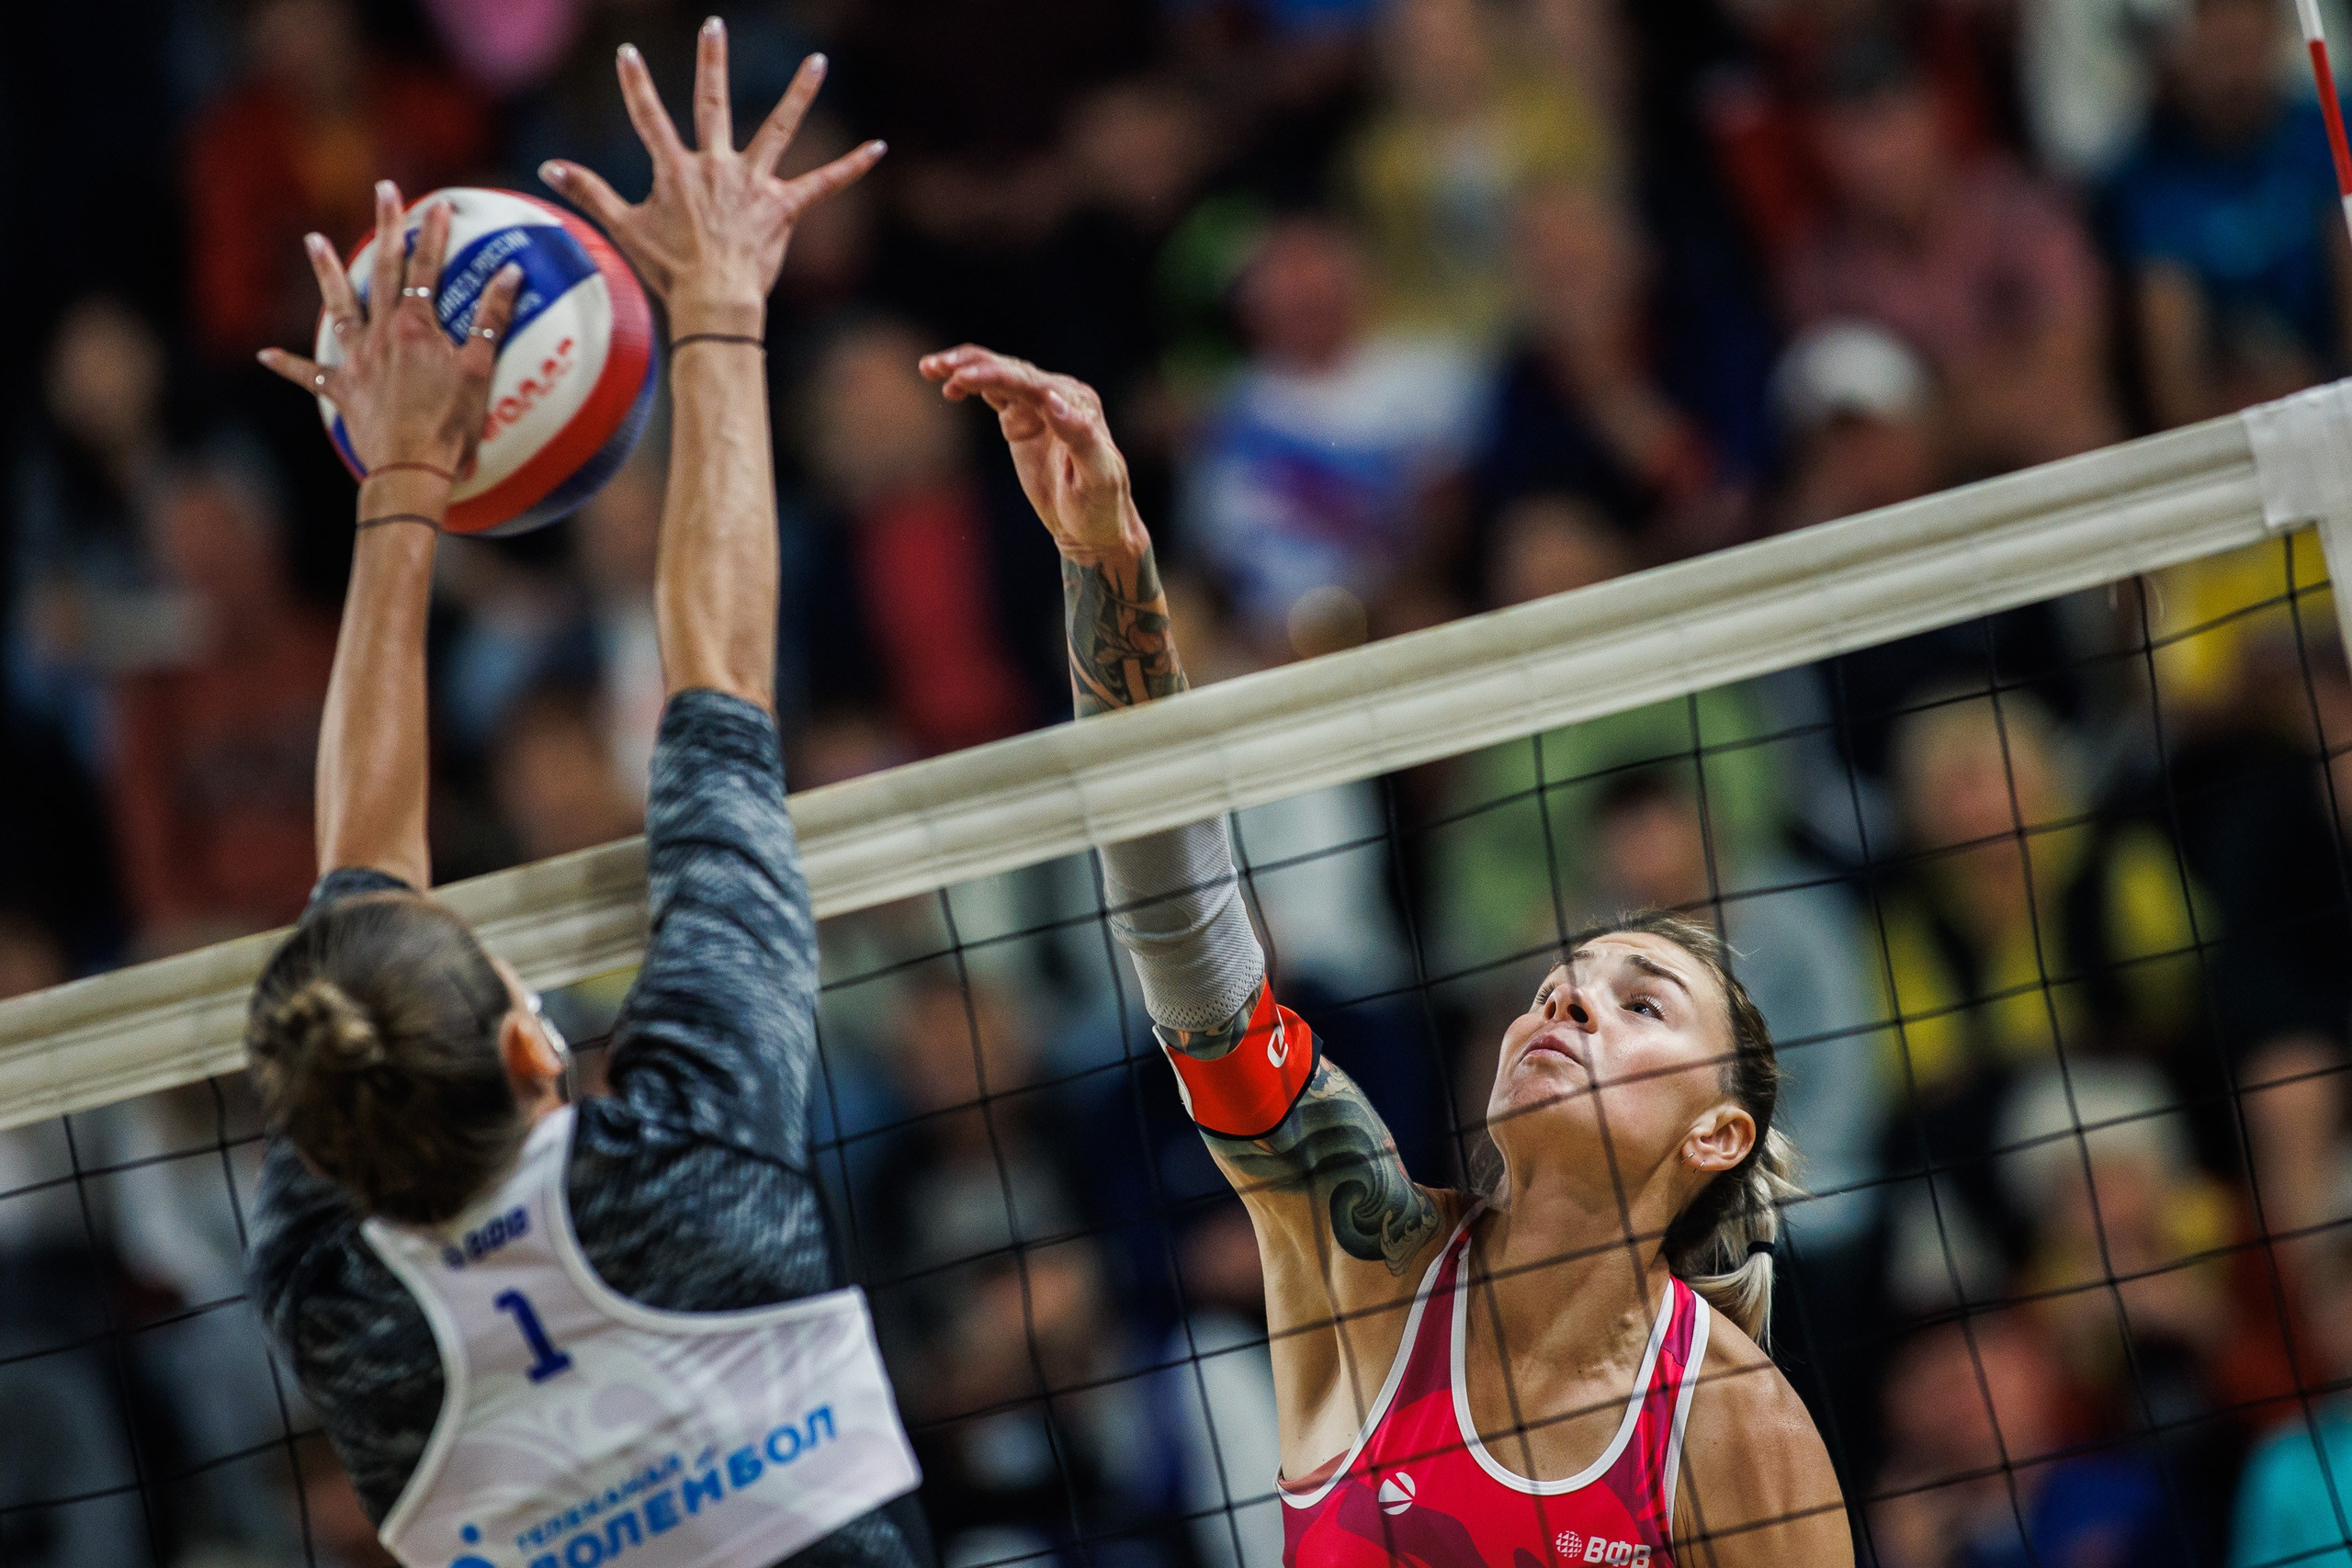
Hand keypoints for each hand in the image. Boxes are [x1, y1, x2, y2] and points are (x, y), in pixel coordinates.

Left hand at [259, 182, 522, 475]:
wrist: (411, 471)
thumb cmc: (451, 425)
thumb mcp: (481, 370)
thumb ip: (494, 319)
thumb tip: (510, 273)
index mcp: (416, 326)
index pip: (428, 267)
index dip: (435, 233)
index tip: (439, 203)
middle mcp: (381, 334)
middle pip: (382, 271)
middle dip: (385, 227)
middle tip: (384, 190)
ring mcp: (356, 361)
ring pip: (338, 307)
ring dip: (325, 272)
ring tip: (311, 239)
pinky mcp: (342, 391)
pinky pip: (310, 374)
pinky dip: (288, 365)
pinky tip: (265, 354)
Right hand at [540, 20, 884, 333]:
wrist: (713, 303)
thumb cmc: (668, 271)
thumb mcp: (623, 229)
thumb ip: (589, 192)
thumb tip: (547, 167)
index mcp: (676, 170)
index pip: (648, 117)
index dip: (635, 84)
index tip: (628, 52)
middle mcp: (716, 166)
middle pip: (713, 102)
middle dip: (712, 61)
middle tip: (714, 24)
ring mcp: (753, 184)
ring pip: (780, 127)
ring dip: (800, 91)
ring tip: (818, 60)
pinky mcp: (784, 207)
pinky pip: (825, 182)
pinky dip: (853, 165)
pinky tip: (879, 147)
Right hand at [919, 345, 1146, 561]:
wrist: (1093, 527)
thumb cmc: (1101, 506)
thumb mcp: (1098, 477)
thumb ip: (1080, 437)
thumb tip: (1053, 402)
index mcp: (1078, 405)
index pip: (1033, 384)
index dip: (998, 377)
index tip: (965, 378)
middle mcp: (1060, 396)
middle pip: (1012, 371)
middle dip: (974, 366)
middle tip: (939, 367)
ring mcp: (1038, 406)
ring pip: (999, 376)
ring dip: (967, 367)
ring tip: (930, 367)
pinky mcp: (1021, 420)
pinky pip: (994, 392)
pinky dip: (970, 384)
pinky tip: (948, 386)